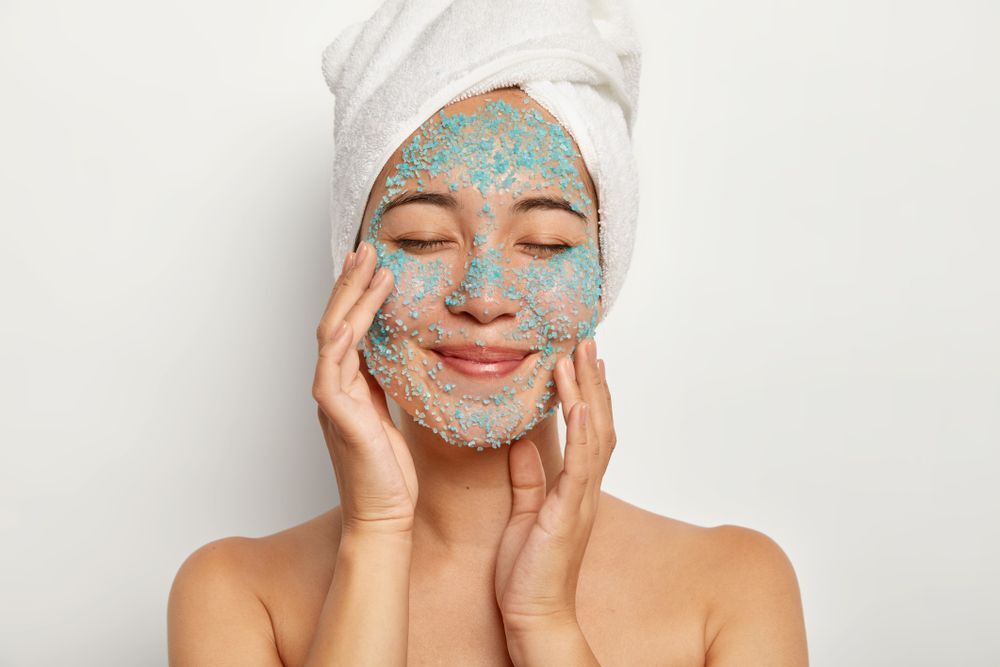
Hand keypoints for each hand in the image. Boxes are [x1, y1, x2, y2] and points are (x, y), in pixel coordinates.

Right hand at [312, 241, 417, 535]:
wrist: (385, 516)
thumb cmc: (390, 473)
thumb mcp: (389, 416)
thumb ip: (382, 385)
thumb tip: (392, 354)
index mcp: (346, 386)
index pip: (347, 328)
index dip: (356, 293)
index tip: (372, 263)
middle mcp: (333, 388)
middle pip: (334, 322)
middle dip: (350, 283)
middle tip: (366, 249)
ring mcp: (331, 402)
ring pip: (332, 337)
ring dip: (350, 300)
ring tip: (370, 267)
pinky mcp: (339, 419)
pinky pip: (331, 374)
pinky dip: (339, 345)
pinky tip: (351, 322)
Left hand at [494, 337, 615, 635]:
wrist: (534, 614)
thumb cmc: (528, 571)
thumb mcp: (525, 512)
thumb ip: (528, 478)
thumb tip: (521, 444)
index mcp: (574, 486)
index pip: (587, 429)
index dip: (587, 392)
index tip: (582, 358)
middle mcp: (585, 487)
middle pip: (598, 422)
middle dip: (593, 380)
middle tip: (586, 341)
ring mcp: (581, 498)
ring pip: (594, 434)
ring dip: (589, 392)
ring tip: (581, 355)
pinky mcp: (569, 511)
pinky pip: (581, 465)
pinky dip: (582, 431)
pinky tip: (578, 403)